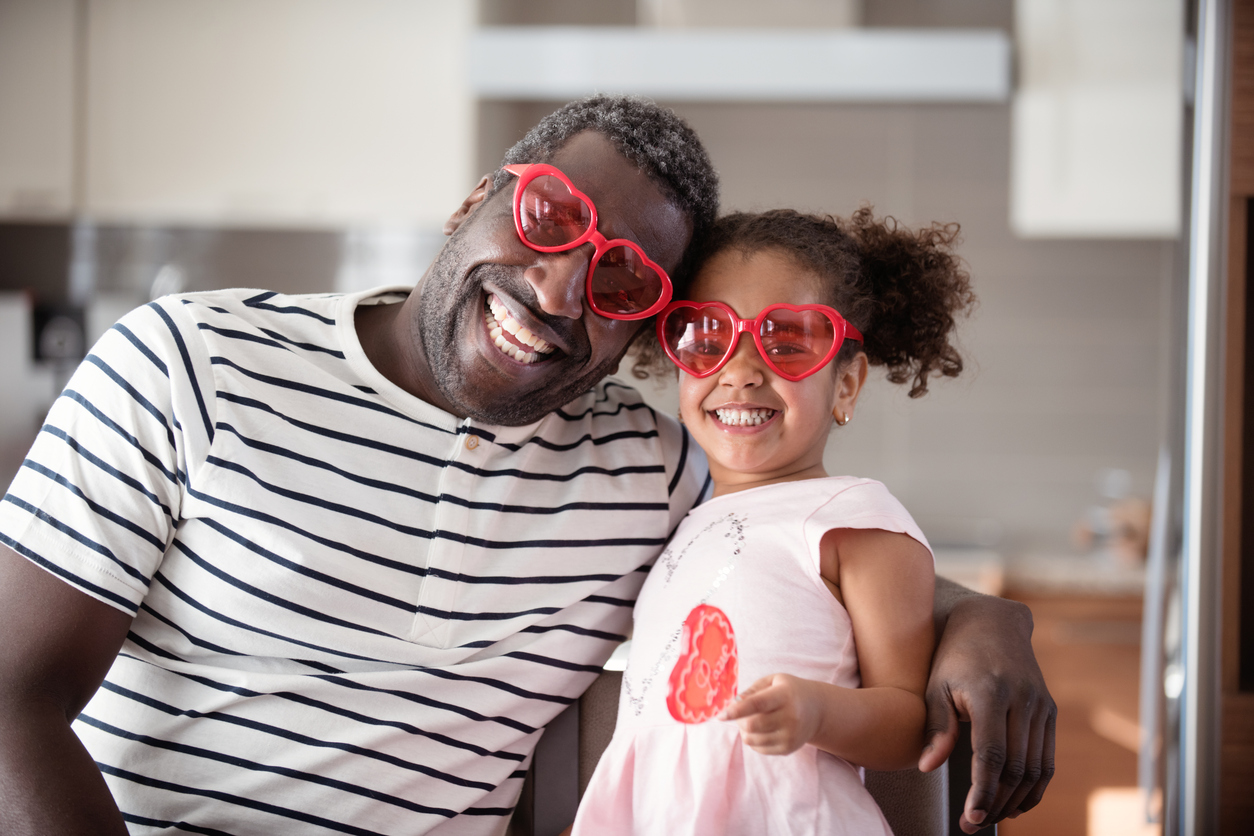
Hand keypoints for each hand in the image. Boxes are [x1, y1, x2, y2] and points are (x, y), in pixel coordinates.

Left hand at [720, 673, 821, 754]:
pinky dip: (752, 739)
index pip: (757, 704)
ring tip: (750, 720)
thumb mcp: (773, 681)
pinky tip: (760, 729)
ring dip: (744, 730)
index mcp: (785, 695)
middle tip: (739, 714)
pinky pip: (759, 748)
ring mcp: (790, 735)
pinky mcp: (788, 749)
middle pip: (752, 725)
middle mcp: (790, 717)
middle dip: (739, 720)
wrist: (817, 710)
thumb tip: (734, 704)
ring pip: (753, 739)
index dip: (736, 710)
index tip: (720, 715)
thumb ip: (752, 690)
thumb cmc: (789, 691)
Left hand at [918, 592, 1055, 832]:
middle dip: (996, 802)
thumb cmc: (954, 657)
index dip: (983, 790)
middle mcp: (1023, 700)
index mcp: (991, 693)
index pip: (991, 755)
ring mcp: (1041, 706)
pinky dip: (1034, 787)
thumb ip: (936, 726)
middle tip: (973, 822)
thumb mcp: (936, 686)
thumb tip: (926, 767)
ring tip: (990, 816)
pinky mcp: (1050, 712)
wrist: (992, 623)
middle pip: (1016, 768)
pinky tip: (1015, 802)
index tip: (969, 816)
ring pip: (1035, 769)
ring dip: (1015, 800)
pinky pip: (1047, 759)